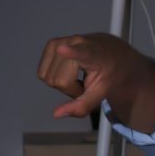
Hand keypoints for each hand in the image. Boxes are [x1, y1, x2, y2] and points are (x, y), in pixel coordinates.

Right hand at [37, 32, 154, 130]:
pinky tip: (69, 71)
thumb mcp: (102, 92)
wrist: (111, 52)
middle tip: (84, 85)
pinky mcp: (51, 44)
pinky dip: (55, 77)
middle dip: (70, 90)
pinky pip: (42, 72)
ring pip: (47, 77)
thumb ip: (83, 106)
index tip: (63, 49)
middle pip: (58, 81)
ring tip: (78, 77)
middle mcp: (75, 43)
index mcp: (94, 54)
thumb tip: (56, 114)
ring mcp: (60, 42)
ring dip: (62, 84)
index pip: (82, 53)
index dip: (71, 52)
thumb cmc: (108, 73)